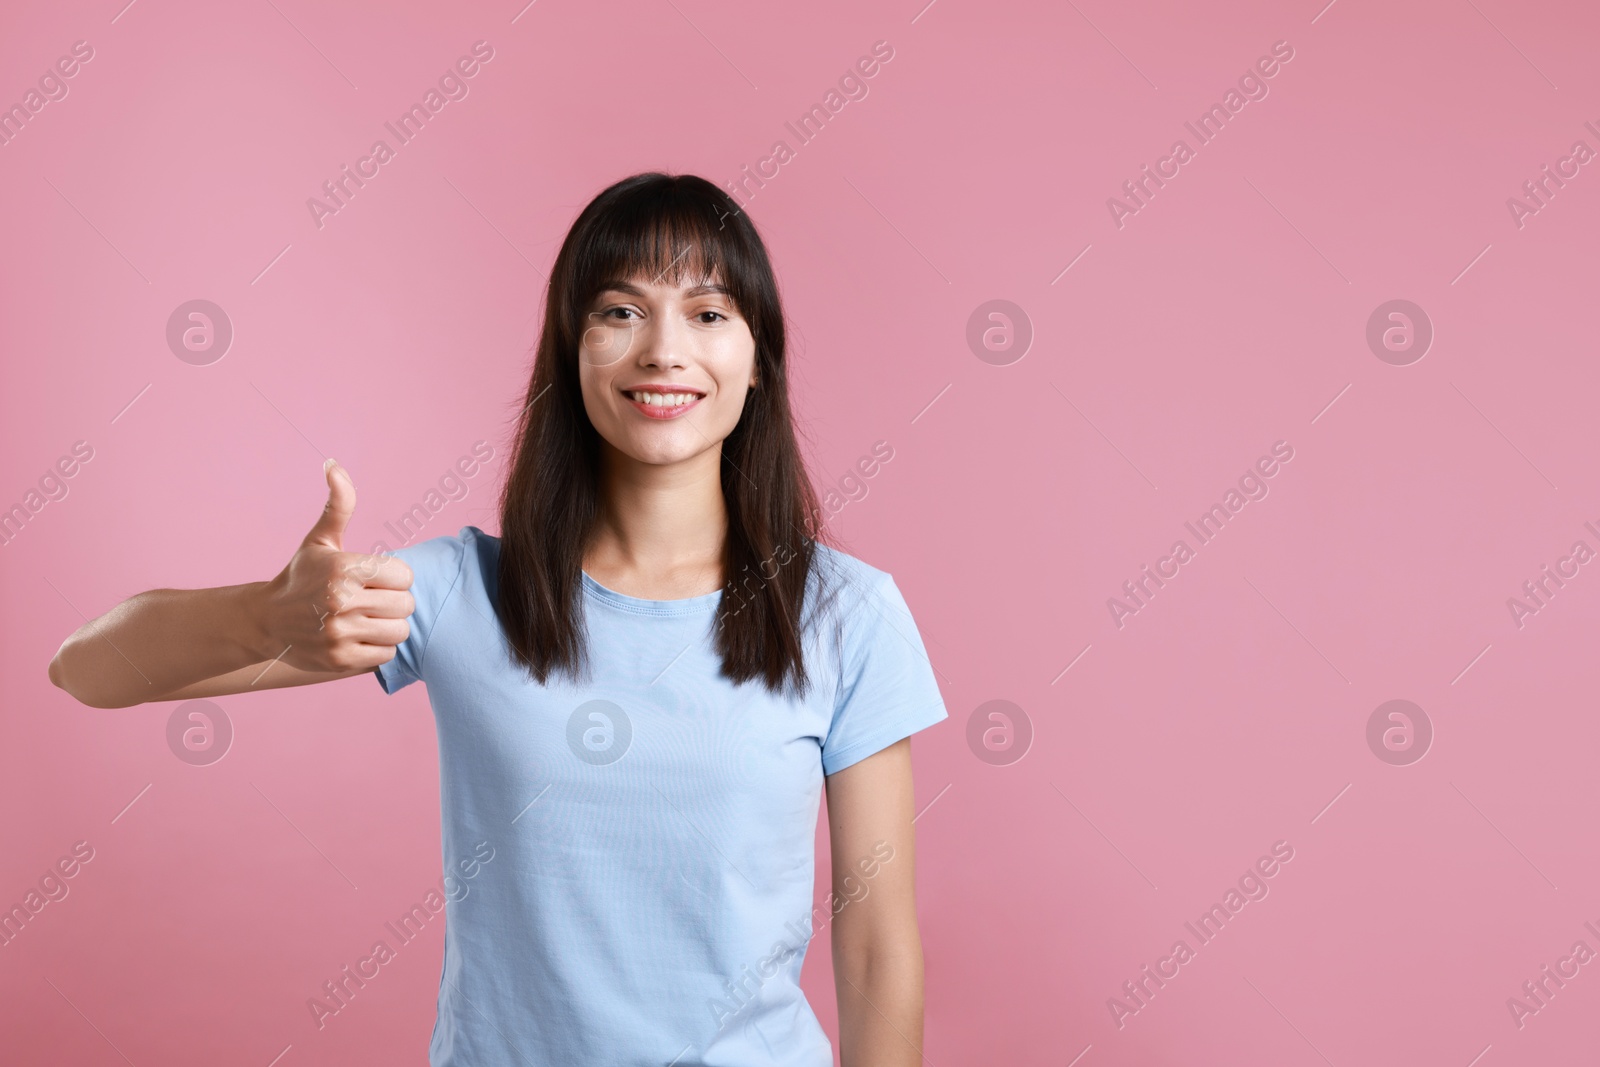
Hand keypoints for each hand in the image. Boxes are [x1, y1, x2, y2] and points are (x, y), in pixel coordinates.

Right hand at [255, 459, 414, 671]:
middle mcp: (341, 601)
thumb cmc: (301, 577)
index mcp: (343, 568)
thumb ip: (339, 504)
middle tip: (371, 600)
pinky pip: (385, 656)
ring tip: (367, 619)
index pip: (404, 576)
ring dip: (388, 626)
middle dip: (393, 602)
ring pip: (399, 632)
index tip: (375, 578)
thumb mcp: (320, 540)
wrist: (265, 622)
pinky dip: (378, 649)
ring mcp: (339, 634)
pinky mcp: (340, 661)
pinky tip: (359, 637)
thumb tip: (334, 465)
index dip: (394, 577)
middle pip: (405, 605)